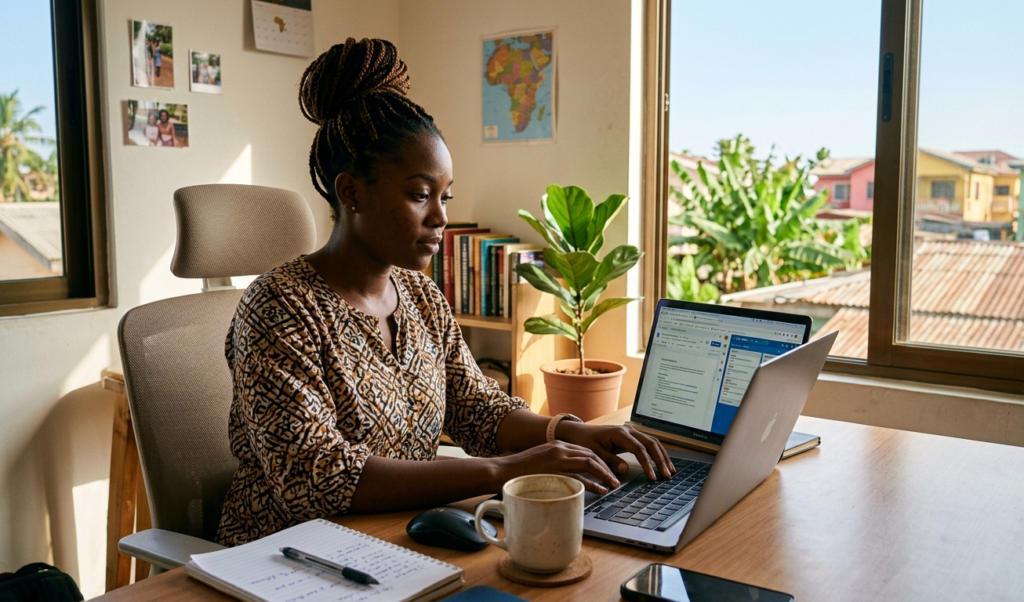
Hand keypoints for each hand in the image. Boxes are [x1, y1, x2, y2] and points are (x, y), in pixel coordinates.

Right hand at [495, 441, 622, 493]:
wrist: (501, 470)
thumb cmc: (518, 469)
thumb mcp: (540, 460)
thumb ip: (555, 463)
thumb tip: (568, 475)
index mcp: (557, 444)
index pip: (585, 450)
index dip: (599, 460)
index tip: (607, 470)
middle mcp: (560, 449)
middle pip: (591, 454)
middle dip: (606, 467)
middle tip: (615, 479)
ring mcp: (558, 459)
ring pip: (590, 463)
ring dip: (605, 475)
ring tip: (613, 485)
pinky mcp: (555, 472)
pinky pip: (580, 477)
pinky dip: (594, 484)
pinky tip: (600, 490)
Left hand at [556, 422, 674, 481]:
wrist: (578, 432)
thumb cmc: (585, 441)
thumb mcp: (594, 453)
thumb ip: (609, 461)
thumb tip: (625, 469)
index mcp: (620, 434)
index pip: (639, 449)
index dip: (648, 464)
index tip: (652, 477)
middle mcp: (628, 431)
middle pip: (651, 443)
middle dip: (660, 460)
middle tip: (667, 475)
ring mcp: (631, 432)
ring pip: (653, 442)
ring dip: (662, 456)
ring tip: (670, 471)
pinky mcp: (632, 437)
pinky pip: (648, 443)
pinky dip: (657, 453)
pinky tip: (663, 463)